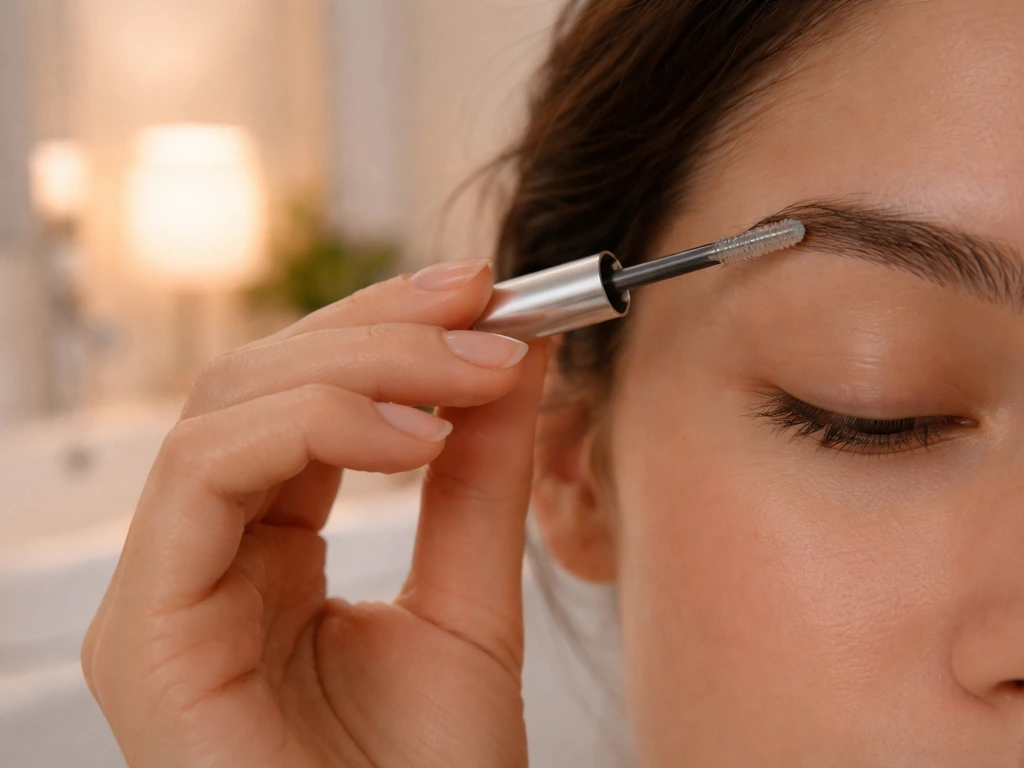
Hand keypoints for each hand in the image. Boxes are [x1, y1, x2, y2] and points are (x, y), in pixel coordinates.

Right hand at [82, 258, 547, 767]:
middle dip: (381, 329)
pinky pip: (204, 474)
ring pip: (227, 408)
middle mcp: (200, 559)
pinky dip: (312, 426)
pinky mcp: (149, 633)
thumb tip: (509, 357)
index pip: (303, 397)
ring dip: (360, 365)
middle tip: (485, 309)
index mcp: (263, 550)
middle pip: (258, 382)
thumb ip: (481, 478)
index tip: (487, 296)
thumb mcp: (472, 600)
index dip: (390, 329)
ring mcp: (163, 594)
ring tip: (471, 375)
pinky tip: (415, 437)